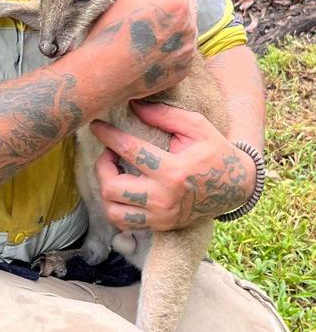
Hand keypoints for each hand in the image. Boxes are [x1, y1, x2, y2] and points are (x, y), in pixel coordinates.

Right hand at [84, 0, 197, 101]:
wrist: (105, 73)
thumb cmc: (112, 31)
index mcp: (176, 2)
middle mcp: (189, 25)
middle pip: (187, 1)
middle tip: (148, 8)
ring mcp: (188, 48)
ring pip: (187, 26)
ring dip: (174, 23)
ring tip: (148, 31)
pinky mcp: (184, 68)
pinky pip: (184, 49)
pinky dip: (173, 45)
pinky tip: (150, 50)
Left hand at [92, 101, 256, 231]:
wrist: (235, 187)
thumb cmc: (214, 151)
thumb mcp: (196, 126)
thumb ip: (163, 114)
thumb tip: (132, 105)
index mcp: (173, 170)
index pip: (129, 150)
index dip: (108, 135)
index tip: (96, 124)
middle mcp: (163, 198)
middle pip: (111, 187)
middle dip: (102, 165)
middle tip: (110, 152)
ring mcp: (161, 216)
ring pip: (111, 210)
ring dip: (105, 188)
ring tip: (114, 171)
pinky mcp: (160, 226)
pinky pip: (122, 223)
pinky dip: (113, 207)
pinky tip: (120, 190)